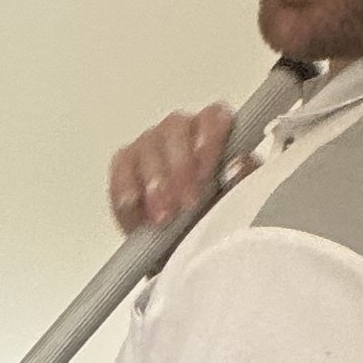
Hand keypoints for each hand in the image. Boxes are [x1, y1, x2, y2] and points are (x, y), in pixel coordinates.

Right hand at [106, 101, 240, 233]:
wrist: (179, 246)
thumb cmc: (209, 217)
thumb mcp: (234, 201)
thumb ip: (241, 179)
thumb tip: (240, 164)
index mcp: (212, 132)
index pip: (212, 116)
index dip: (209, 136)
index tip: (207, 168)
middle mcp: (179, 132)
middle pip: (176, 127)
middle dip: (181, 164)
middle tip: (187, 201)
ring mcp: (149, 146)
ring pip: (148, 145)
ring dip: (156, 180)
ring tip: (164, 215)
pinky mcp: (124, 167)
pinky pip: (120, 168)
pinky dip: (126, 186)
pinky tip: (134, 204)